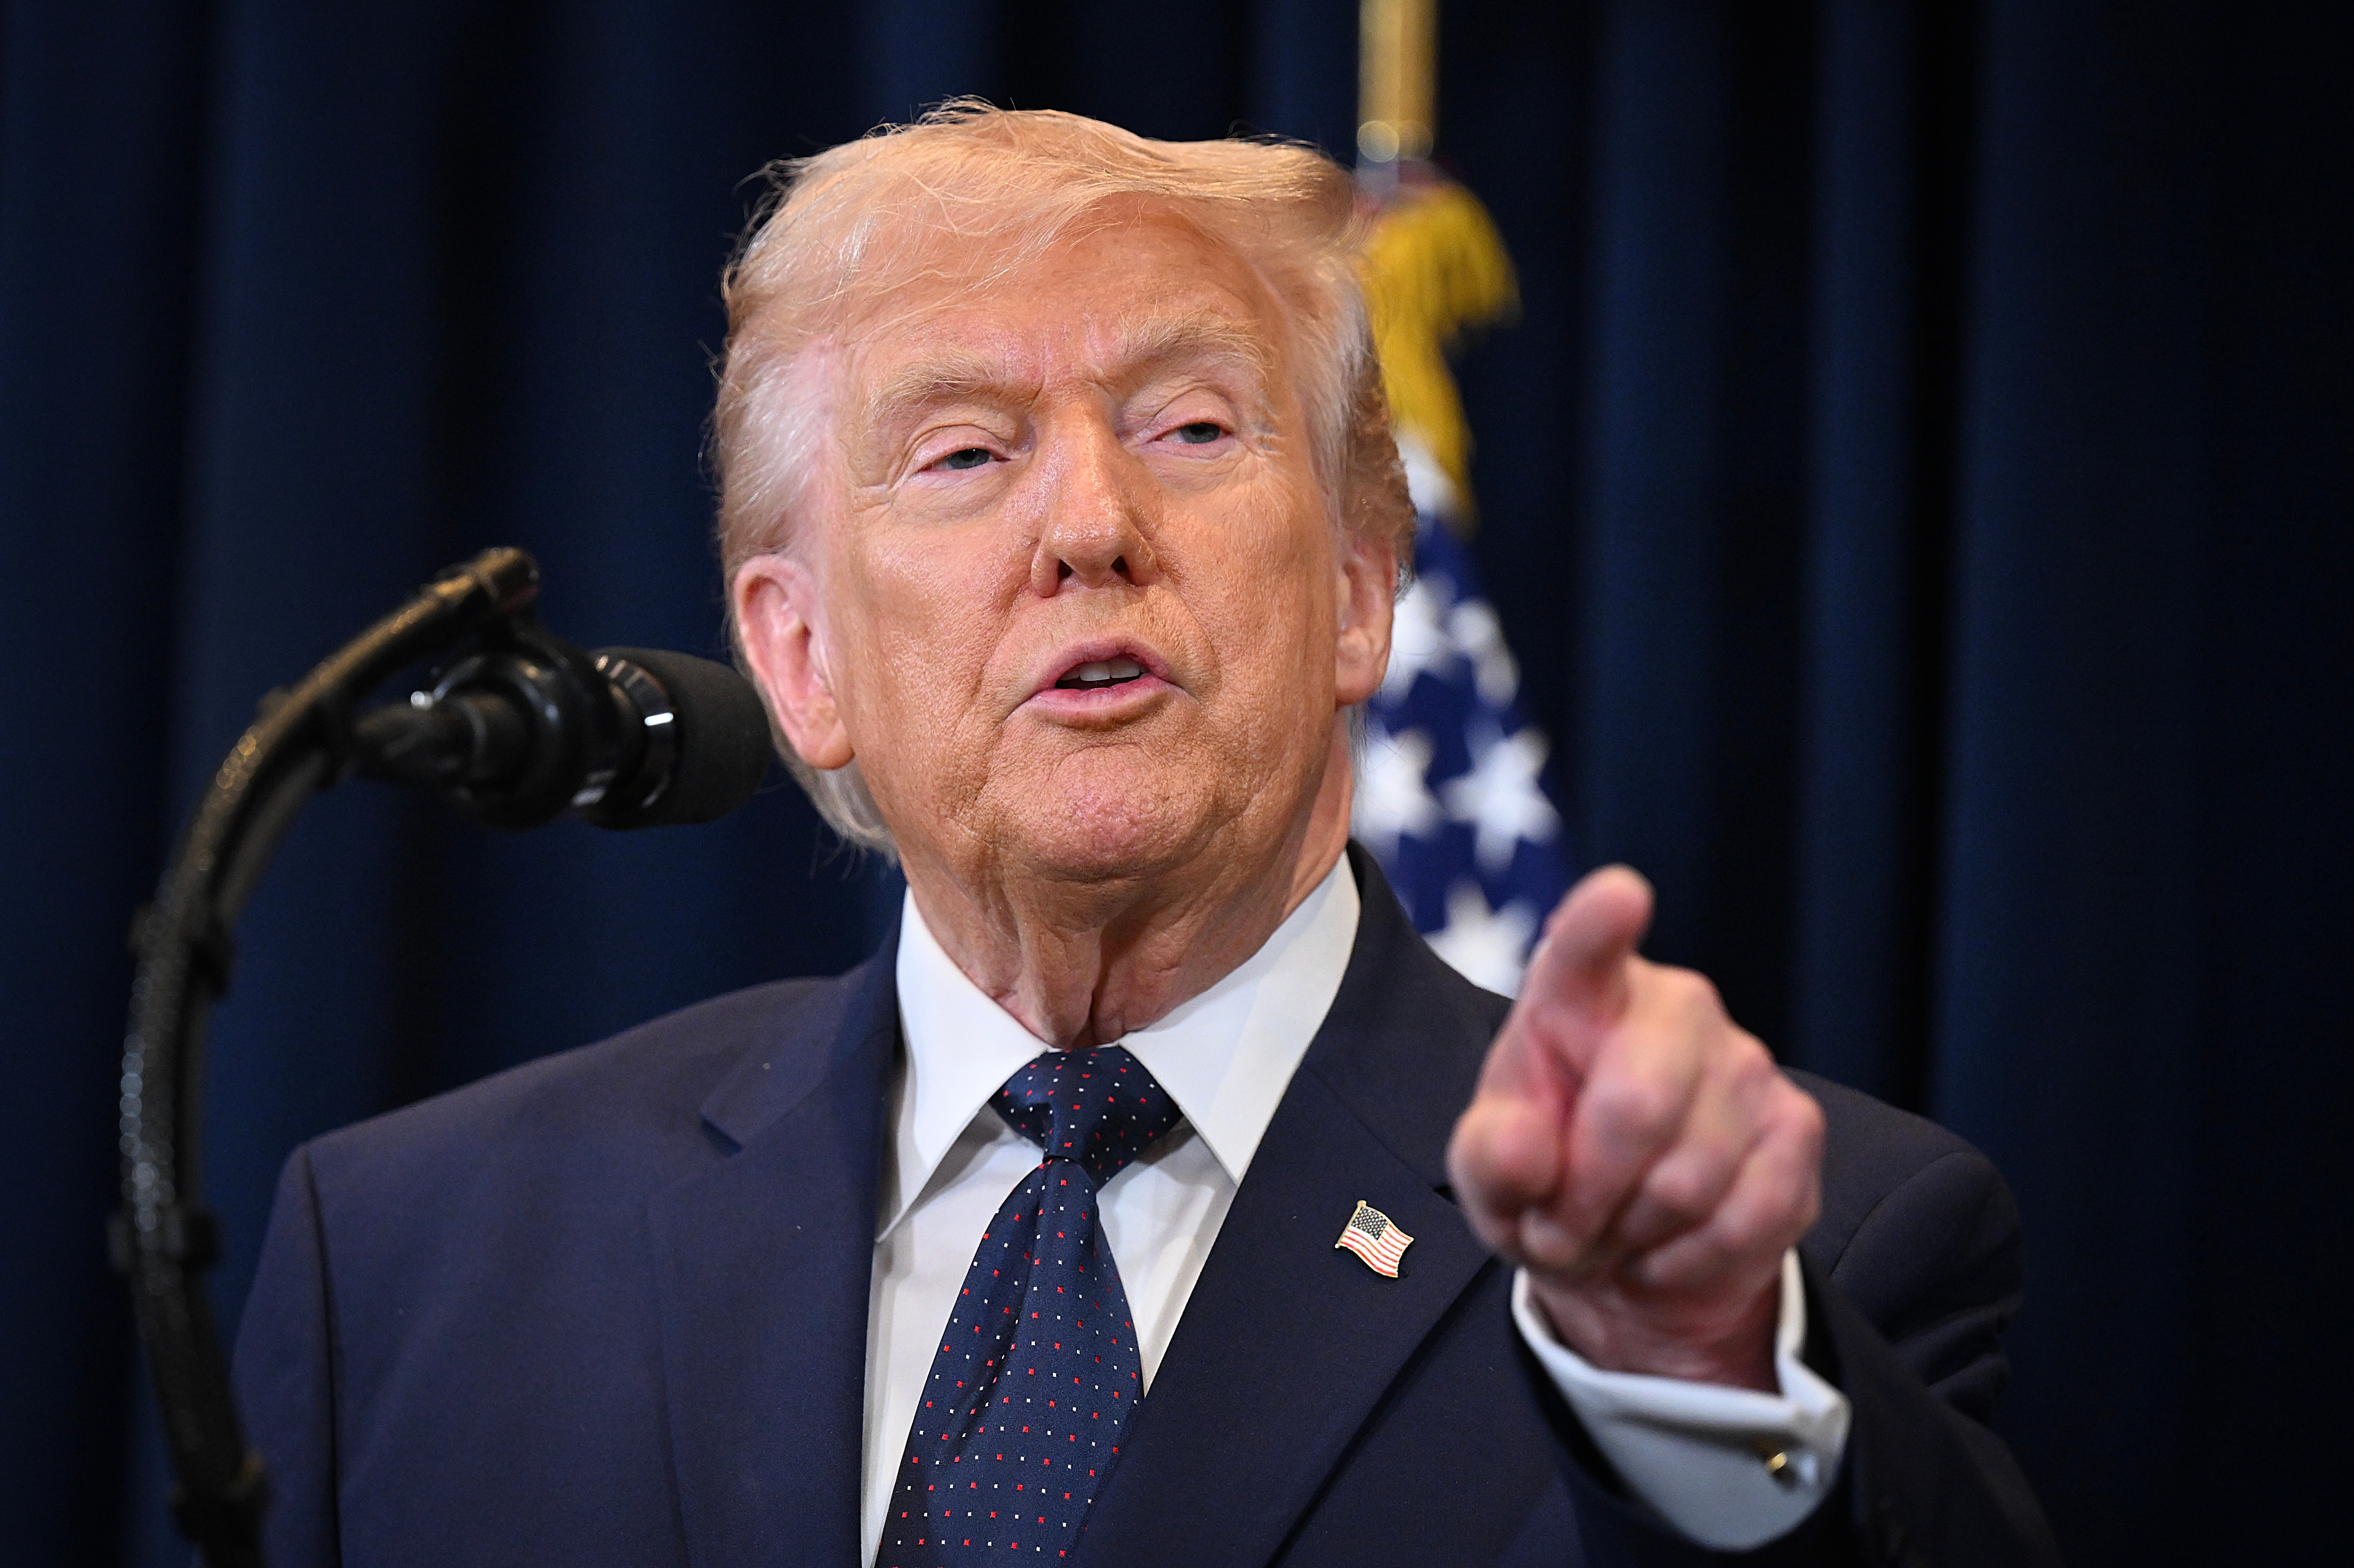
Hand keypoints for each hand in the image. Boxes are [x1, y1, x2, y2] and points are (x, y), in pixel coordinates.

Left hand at [1446, 866, 1824, 1390]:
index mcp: (1580, 995)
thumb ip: (1490, 1157)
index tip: (1619, 895)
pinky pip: (1745, 1217)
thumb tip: (1522, 1150)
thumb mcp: (1491, 1173)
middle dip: (1587, 1197)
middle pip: (1637, 1107)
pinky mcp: (1797, 1127)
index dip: (1602, 922)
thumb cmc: (1547, 1180)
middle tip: (1560, 1228)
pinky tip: (1664, 1249)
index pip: (1587, 948)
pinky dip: (1688, 1259)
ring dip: (1633, 1234)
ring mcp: (1747, 1062)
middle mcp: (1675, 1007)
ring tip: (1613, 1232)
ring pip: (1687, 1181)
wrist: (1626, 1245)